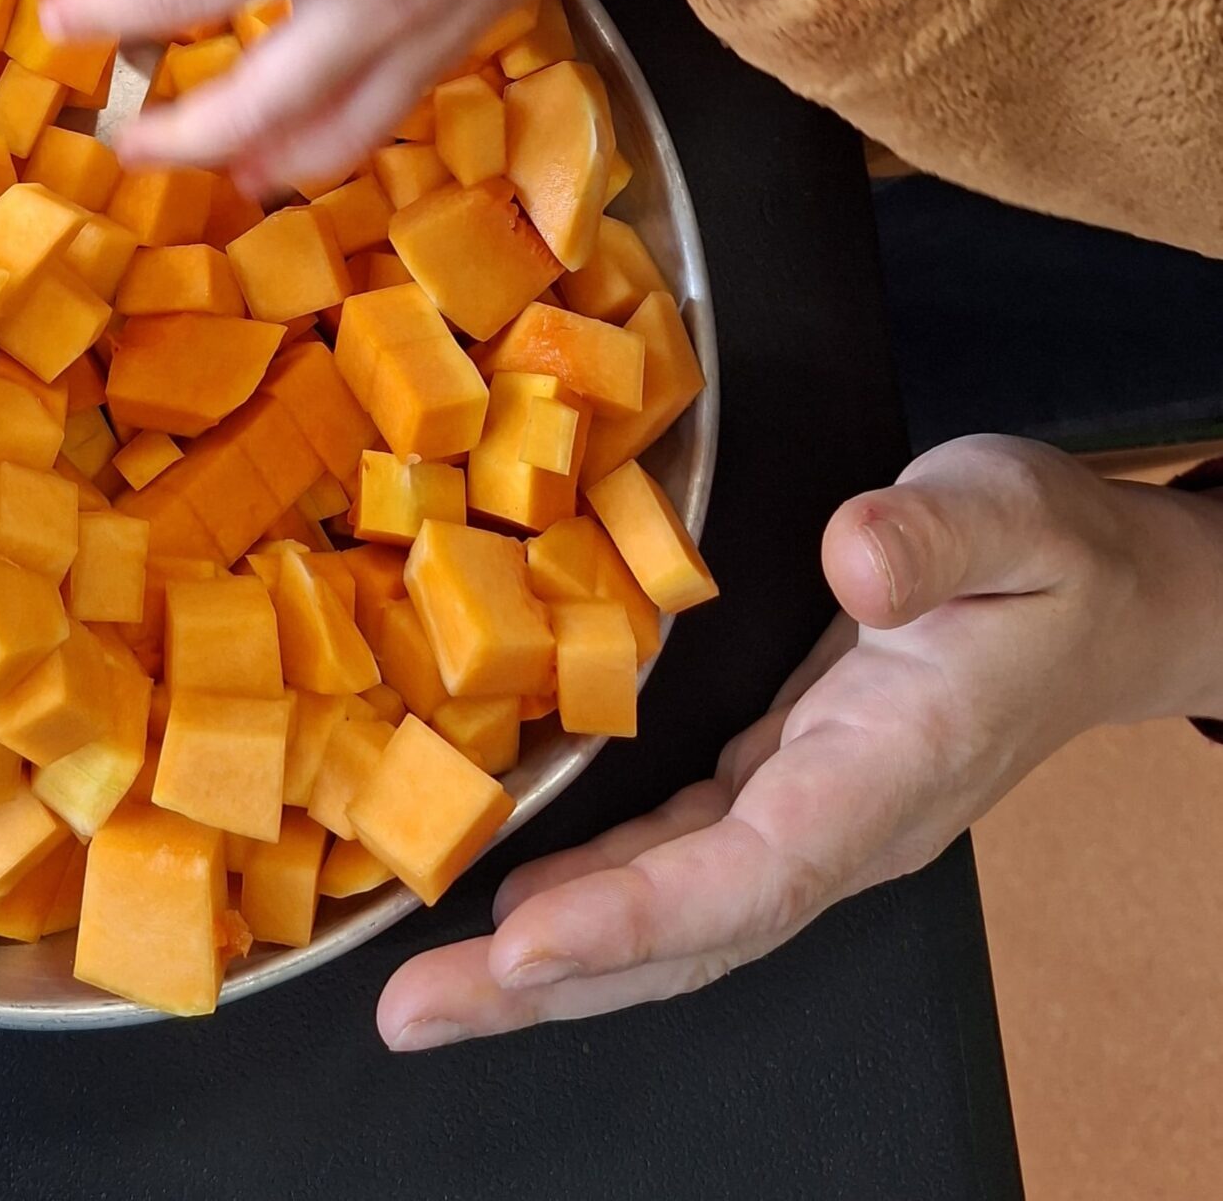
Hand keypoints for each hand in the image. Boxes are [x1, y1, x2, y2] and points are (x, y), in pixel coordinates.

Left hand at [39, 0, 594, 192]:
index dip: (111, 11)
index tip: (57, 25)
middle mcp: (369, 8)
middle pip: (260, 107)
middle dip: (187, 139)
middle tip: (127, 150)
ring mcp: (431, 31)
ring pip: (343, 132)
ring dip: (276, 162)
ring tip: (235, 177)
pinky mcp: (480, 30)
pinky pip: (403, 105)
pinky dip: (353, 133)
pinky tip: (336, 120)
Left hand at [378, 435, 1222, 1048]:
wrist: (1103, 599)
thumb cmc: (1049, 552)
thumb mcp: (1004, 508)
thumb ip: (931, 537)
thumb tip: (857, 562)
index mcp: (889, 767)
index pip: (753, 873)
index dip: (636, 919)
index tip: (524, 942)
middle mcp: (839, 820)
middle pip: (687, 935)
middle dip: (546, 984)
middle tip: (416, 1012)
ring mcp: (806, 813)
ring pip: (669, 918)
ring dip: (547, 962)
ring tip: (429, 995)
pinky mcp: (779, 785)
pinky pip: (672, 865)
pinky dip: (589, 899)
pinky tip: (512, 909)